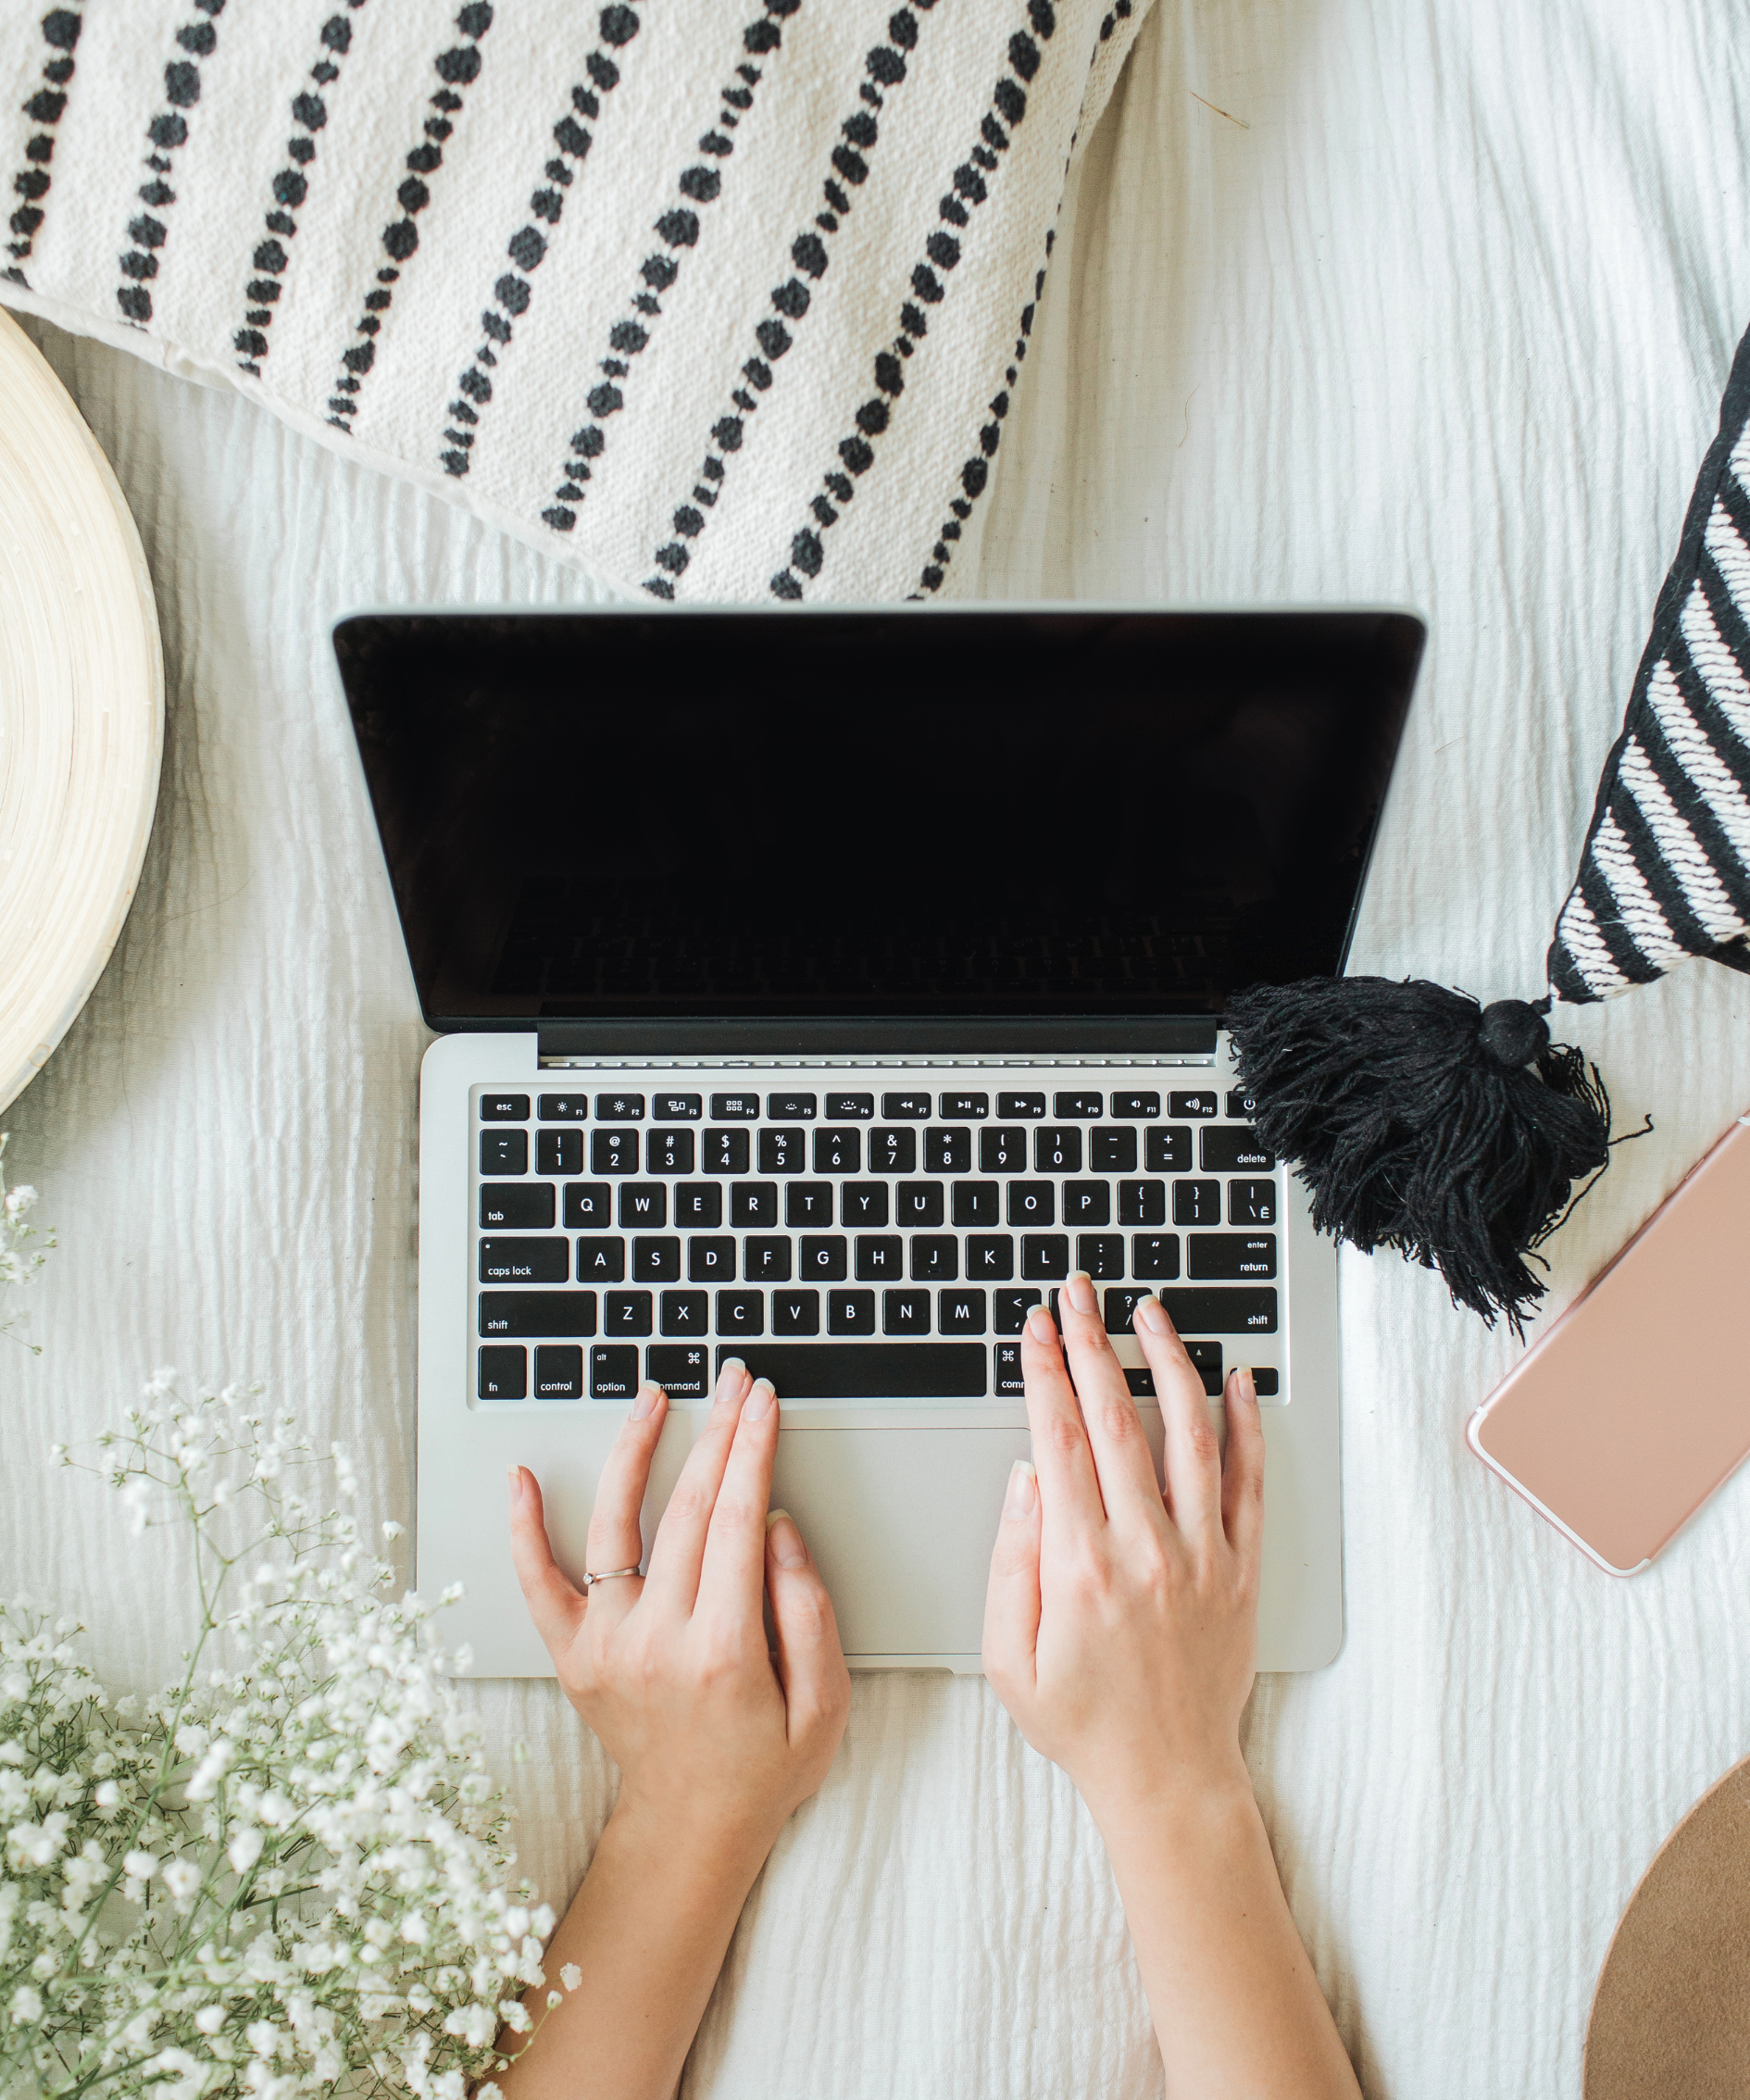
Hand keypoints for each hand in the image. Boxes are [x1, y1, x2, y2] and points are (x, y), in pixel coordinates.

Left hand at [508, 1361, 849, 1857]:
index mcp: (723, 1651)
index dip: (752, 1451)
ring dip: (634, 1451)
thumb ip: (809, 1611)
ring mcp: (606, 1646)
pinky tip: (523, 1475)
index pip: (737, 1520)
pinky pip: (539, 1582)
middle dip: (716, 1433)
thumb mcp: (825, 1703)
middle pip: (685, 1509)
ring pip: (614, 1526)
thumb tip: (777, 1528)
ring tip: (654, 1400)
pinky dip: (524, 1528)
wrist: (692, 1828)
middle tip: (733, 1382)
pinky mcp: (573, 1655)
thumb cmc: (765, 1766)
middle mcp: (655, 1641)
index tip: (764, 1404)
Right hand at [982, 1276, 1264, 1829]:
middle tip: (1080, 1294)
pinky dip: (1245, 1425)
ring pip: (1190, 1434)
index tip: (1037, 1328)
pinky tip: (1234, 1379)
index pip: (1059, 1439)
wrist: (1167, 1778)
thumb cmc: (1081, 1723)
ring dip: (1170, 1362)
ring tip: (1152, 1313)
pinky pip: (1248, 1483)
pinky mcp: (1240, 1570)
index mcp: (1079, 1567)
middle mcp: (1145, 1550)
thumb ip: (1010, 1561)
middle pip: (1117, 1418)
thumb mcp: (1006, 1657)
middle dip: (1093, 1343)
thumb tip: (1027, 1476)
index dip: (1045, 1372)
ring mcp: (1201, 1557)